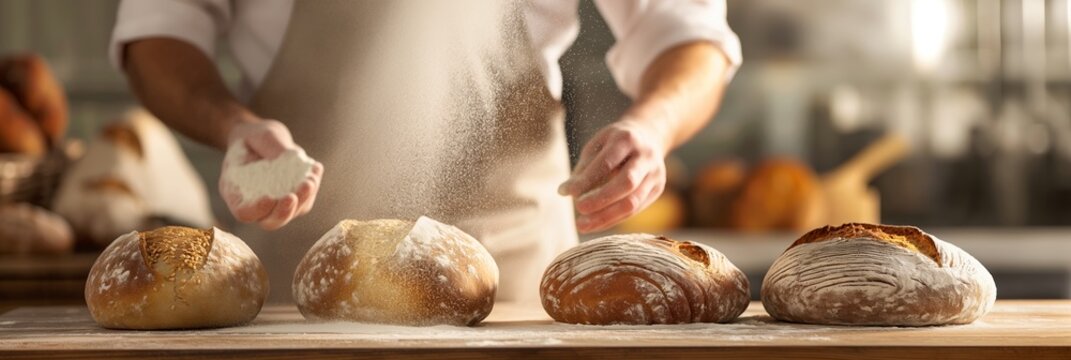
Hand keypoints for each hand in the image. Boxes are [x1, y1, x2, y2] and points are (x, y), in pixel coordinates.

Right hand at [219, 120, 323, 229]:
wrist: (261, 139)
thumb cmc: (253, 136)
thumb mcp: (258, 134)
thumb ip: (270, 145)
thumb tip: (292, 157)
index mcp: (235, 191)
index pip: (244, 212)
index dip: (257, 210)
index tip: (268, 197)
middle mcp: (255, 203)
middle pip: (271, 221)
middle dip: (284, 211)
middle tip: (294, 195)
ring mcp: (276, 203)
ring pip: (292, 212)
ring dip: (303, 199)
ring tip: (310, 179)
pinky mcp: (294, 198)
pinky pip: (305, 200)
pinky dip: (312, 187)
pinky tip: (316, 168)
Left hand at [558, 118, 669, 233]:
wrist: (648, 136)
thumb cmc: (614, 142)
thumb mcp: (598, 144)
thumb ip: (585, 167)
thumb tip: (569, 192)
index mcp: (627, 139)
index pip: (606, 163)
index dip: (585, 180)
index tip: (564, 191)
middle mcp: (645, 156)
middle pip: (626, 184)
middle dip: (600, 200)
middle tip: (578, 208)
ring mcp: (655, 174)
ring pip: (632, 202)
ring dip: (605, 217)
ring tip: (582, 225)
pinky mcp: (657, 189)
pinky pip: (634, 210)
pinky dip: (613, 219)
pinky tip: (596, 224)